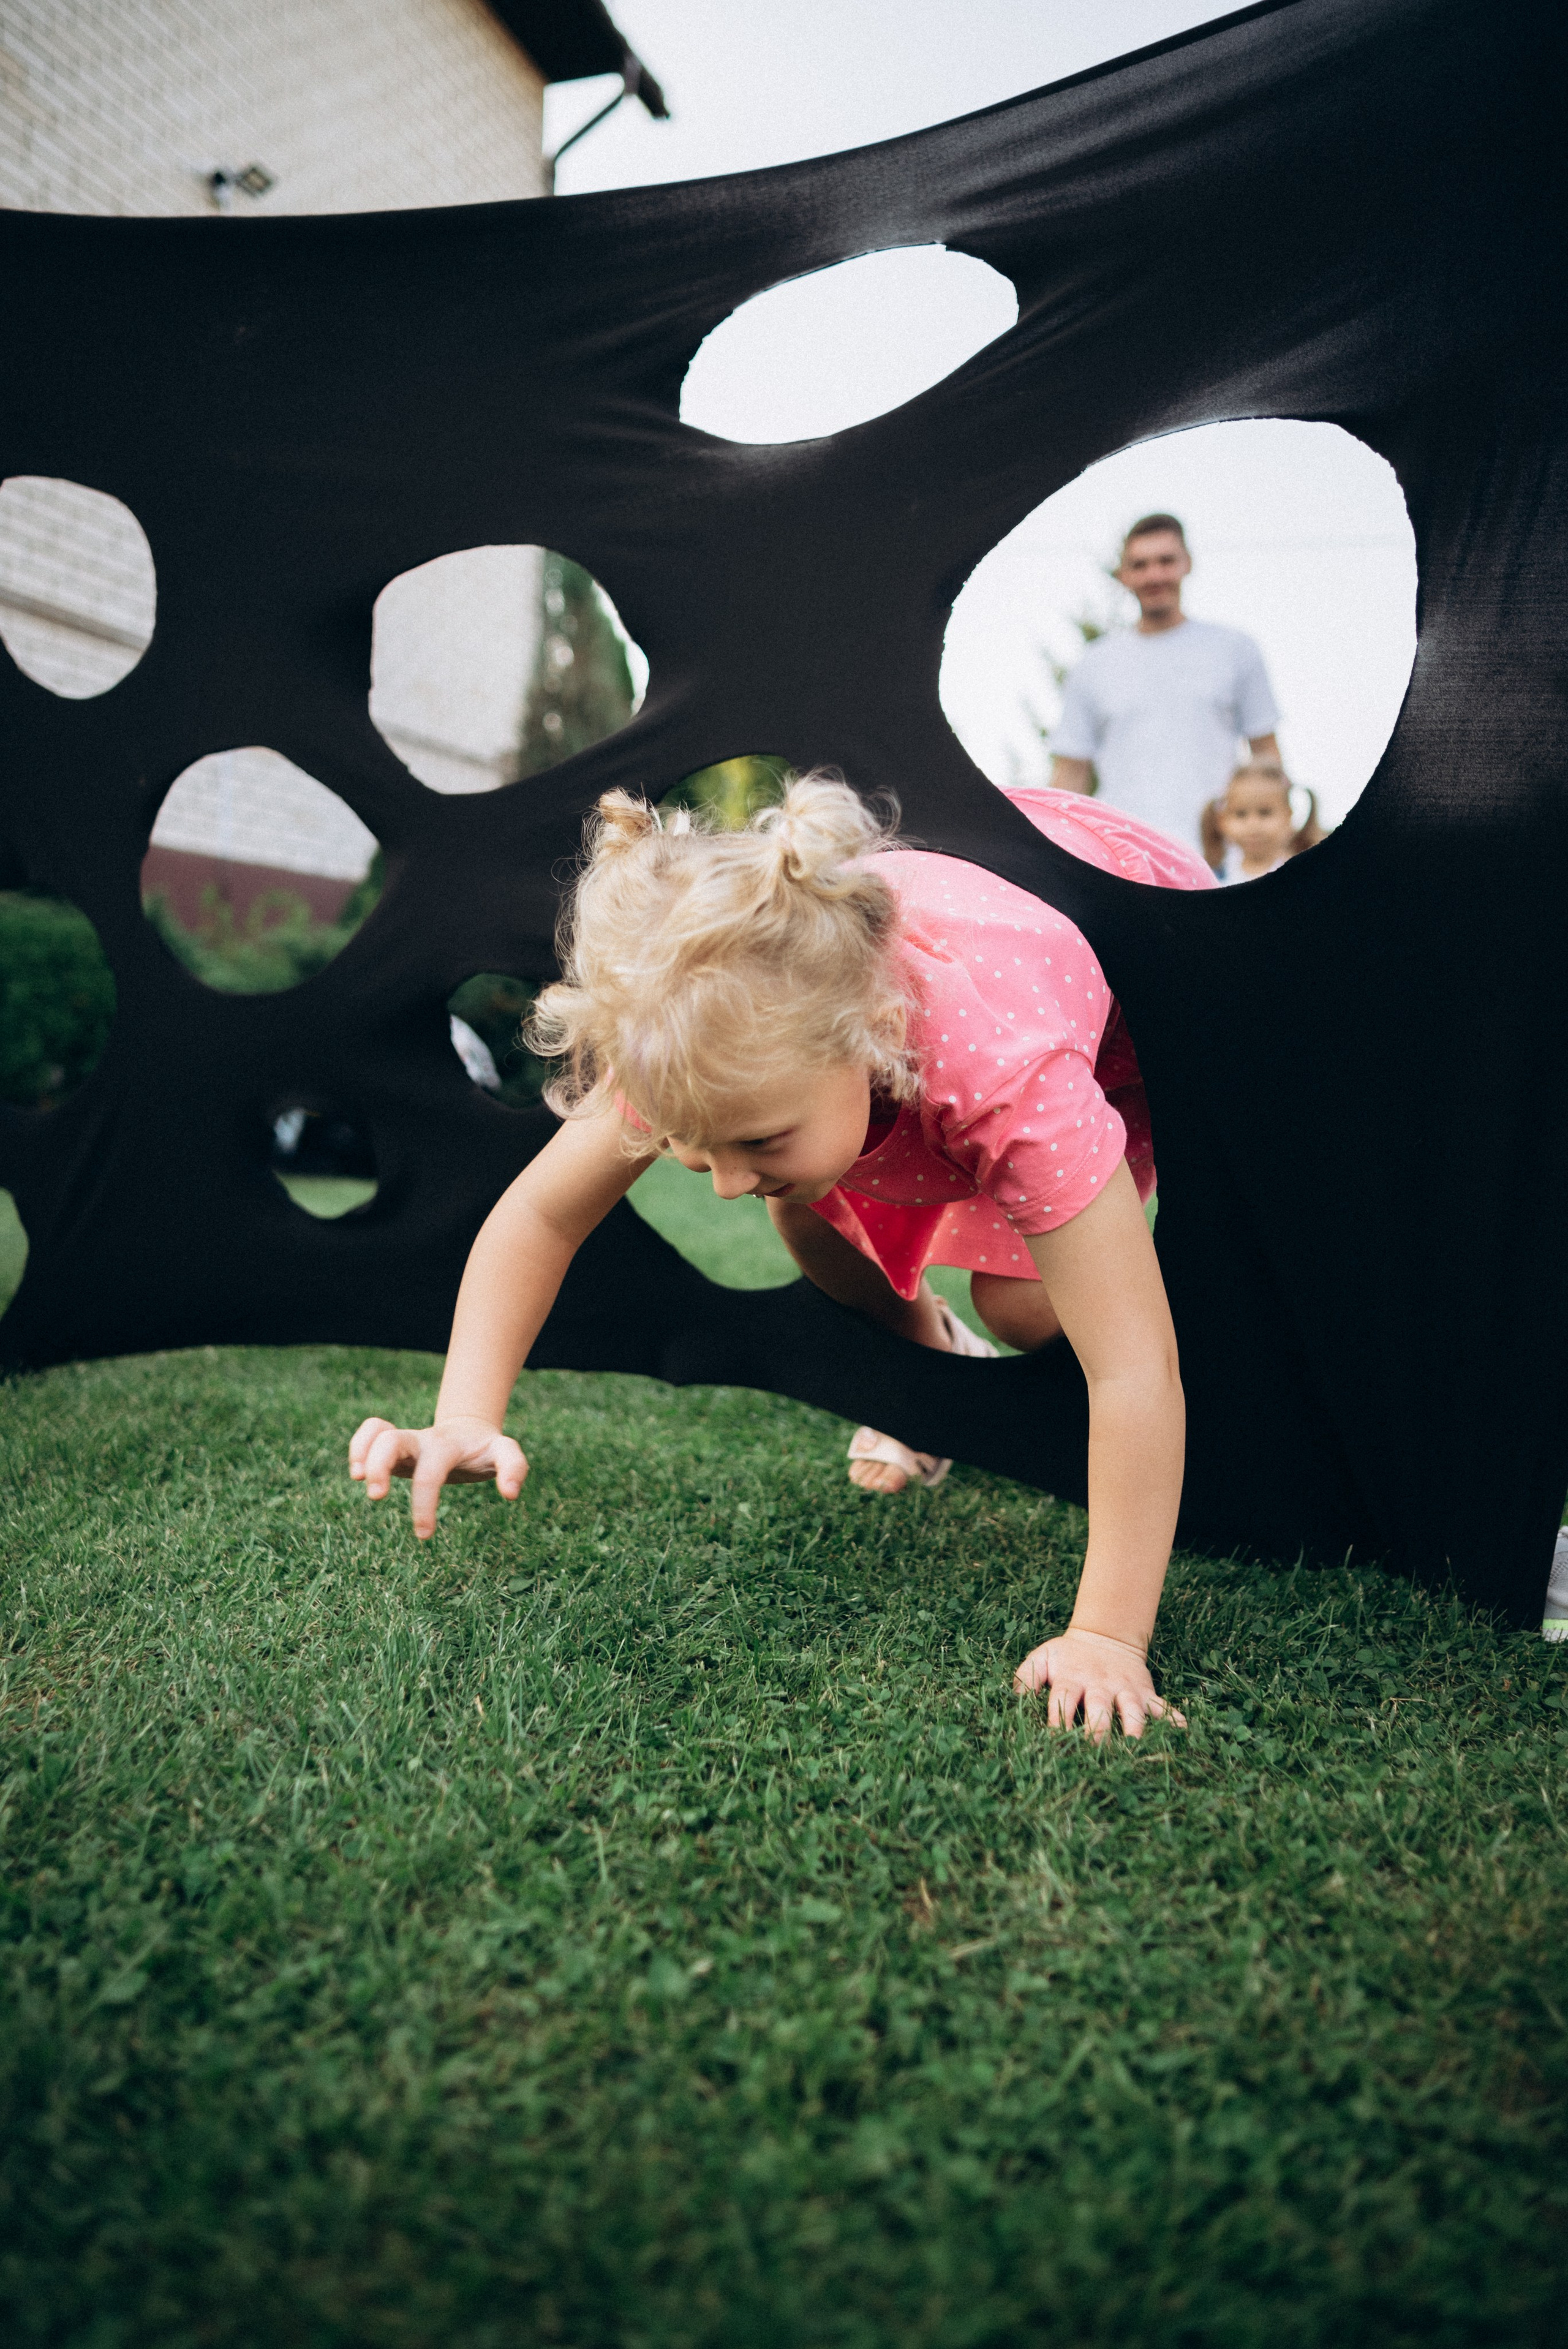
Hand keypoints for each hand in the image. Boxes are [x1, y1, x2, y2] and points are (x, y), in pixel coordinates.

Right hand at [348, 1415, 527, 1538]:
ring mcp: (406, 1441)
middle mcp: (422, 1440)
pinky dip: (358, 1447)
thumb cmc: (486, 1450)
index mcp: (448, 1447)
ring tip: (358, 1478)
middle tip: (377, 1497)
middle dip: (380, 1466)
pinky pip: (369, 1432)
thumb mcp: (505, 1453)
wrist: (470, 1431)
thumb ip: (514, 1467)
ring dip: (361, 1452)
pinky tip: (358, 1472)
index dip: (424, 1504)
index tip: (424, 1536)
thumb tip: (510, 1493)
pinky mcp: (393, 1445)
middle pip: (393, 1440)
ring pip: (377, 1431)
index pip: (431, 1473)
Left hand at [1013, 1626, 1184, 1741]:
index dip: (1058, 1724)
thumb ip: (1025, 1677)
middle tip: (1095, 1757)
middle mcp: (1099, 1686)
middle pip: (1099, 1712)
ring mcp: (1124, 1689)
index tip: (1054, 1747)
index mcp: (1071, 1680)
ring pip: (1132, 1712)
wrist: (1103, 1637)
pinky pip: (1163, 1706)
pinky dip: (1174, 1718)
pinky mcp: (1145, 1692)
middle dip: (1097, 1735)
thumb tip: (1015, 1700)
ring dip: (1134, 1730)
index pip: (1062, 1703)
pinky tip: (1183, 1732)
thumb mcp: (1041, 1659)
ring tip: (1135, 1750)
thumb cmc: (1066, 1657)